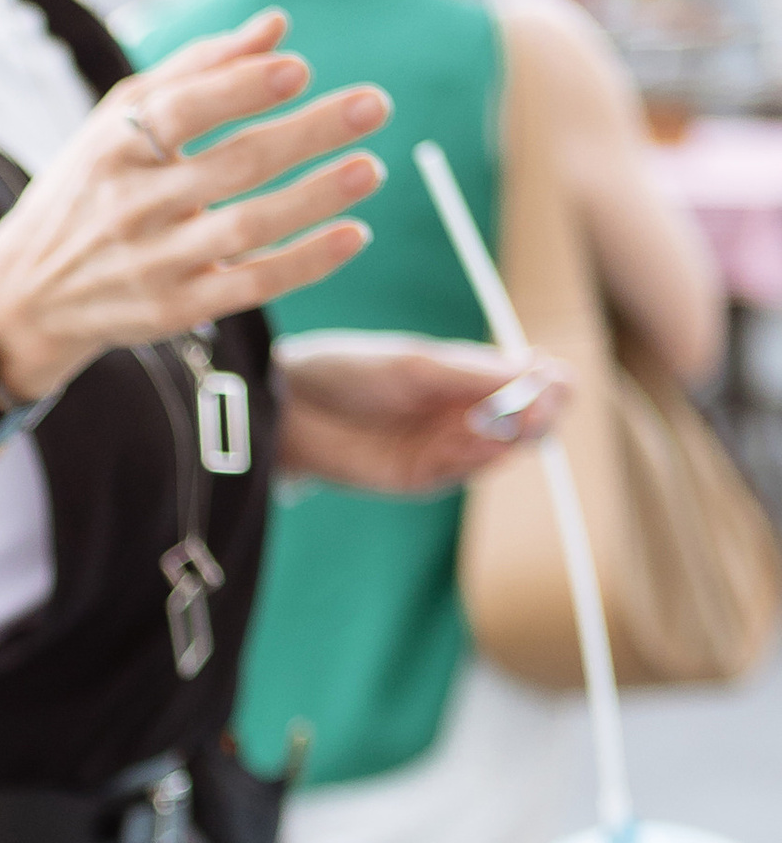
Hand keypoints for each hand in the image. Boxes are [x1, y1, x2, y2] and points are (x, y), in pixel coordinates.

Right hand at [0, 11, 390, 403]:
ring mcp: (155, 262)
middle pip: (233, 164)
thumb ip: (197, 69)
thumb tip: (276, 26)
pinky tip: (353, 235)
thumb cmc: (85, 190)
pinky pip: (251, 284)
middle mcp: (132, 205)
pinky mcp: (175, 309)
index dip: (241, 89)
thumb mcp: (117, 122)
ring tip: (372, 168)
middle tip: (374, 104)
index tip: (299, 68)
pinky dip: (305, 262)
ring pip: (249, 226)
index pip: (183, 112)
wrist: (25, 294)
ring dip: (317, 197)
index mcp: (114, 148)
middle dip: (308, 133)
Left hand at [272, 338, 569, 494]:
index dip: (548, 381)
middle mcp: (463, 413)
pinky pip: (462, 472)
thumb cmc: (347, 370)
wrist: (288, 408)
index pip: (529, 382)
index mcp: (468, 375)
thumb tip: (534, 372)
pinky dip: (479, 458)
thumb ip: (470, 373)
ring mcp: (444, 448)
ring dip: (513, 436)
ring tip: (519, 418)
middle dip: (540, 412)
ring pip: (499, 450)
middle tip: (544, 402)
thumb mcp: (413, 364)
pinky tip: (490, 442)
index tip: (554, 376)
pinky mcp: (421, 478)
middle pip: (525, 421)